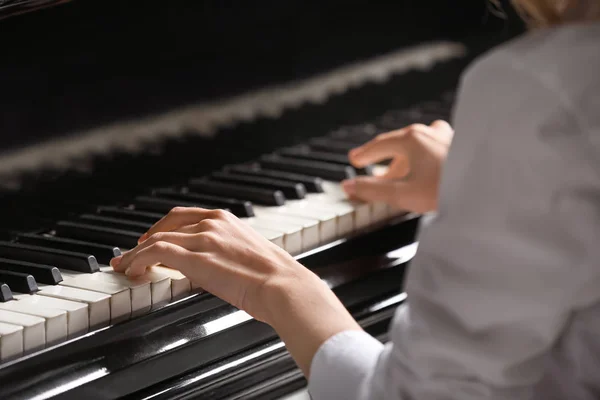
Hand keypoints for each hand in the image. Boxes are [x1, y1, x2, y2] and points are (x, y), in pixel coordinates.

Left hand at [110, 207, 360, 375]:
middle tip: (133, 252)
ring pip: (157, 240)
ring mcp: (203, 240)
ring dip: (136, 253)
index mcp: (226, 220)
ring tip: (125, 266)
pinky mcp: (196, 259)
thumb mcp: (250, 254)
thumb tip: (220, 264)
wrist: (284, 285)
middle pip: (167, 225)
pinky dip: (139, 260)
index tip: (153, 238)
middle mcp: (212, 224)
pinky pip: (156, 254)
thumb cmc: (275, 277)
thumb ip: (230, 251)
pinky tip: (133, 270)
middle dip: (146, 238)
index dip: (163, 226)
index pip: (185, 216)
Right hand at [342, 120, 452, 212]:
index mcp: (411, 139)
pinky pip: (435, 146)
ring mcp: (447, 136)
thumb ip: (373, 190)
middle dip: (384, 159)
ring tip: (401, 174)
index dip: (364, 154)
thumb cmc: (449, 190)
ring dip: (406, 158)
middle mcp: (429, 132)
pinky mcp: (462, 144)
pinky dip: (424, 157)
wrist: (492, 189)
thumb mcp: (403, 194)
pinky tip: (429, 170)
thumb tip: (349, 186)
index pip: (379, 144)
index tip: (355, 160)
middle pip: (398, 143)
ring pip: (418, 144)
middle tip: (373, 171)